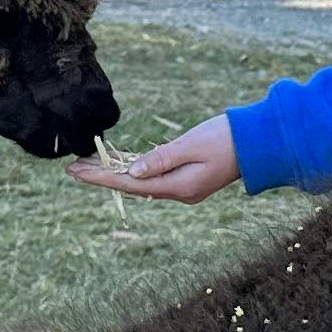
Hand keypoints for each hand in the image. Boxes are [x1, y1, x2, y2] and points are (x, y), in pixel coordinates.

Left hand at [68, 113, 242, 202]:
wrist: (259, 143)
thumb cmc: (227, 138)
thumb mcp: (192, 145)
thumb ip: (162, 159)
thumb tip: (133, 172)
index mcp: (179, 187)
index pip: (131, 184)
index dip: (101, 177)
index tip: (76, 172)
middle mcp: (180, 192)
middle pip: (133, 186)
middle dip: (102, 176)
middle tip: (73, 168)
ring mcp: (185, 188)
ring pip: (142, 183)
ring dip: (116, 173)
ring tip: (89, 164)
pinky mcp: (188, 180)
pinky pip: (154, 178)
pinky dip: (134, 171)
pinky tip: (120, 165)